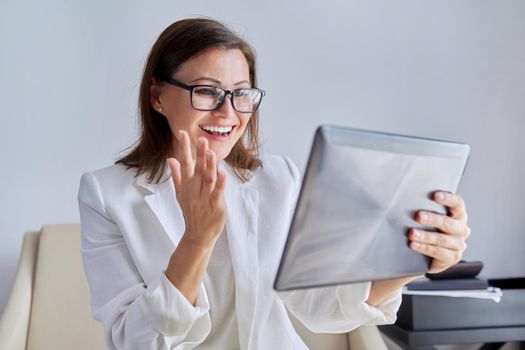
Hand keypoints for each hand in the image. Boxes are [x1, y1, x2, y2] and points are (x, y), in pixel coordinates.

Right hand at [167, 130, 226, 246]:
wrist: (197, 235)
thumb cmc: (191, 212)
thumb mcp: (180, 194)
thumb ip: (177, 175)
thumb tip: (170, 159)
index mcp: (187, 184)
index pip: (184, 163)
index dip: (184, 148)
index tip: (182, 133)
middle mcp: (195, 189)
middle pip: (198, 168)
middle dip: (199, 154)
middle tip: (201, 139)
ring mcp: (205, 197)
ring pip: (207, 179)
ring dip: (209, 166)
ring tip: (211, 153)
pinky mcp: (216, 205)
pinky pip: (217, 193)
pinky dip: (220, 184)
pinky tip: (223, 174)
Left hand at [409, 192, 470, 273]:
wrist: (431, 255)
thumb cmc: (429, 230)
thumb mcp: (430, 218)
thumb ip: (425, 208)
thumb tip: (404, 199)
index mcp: (458, 215)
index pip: (457, 204)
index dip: (448, 198)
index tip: (435, 195)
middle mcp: (461, 229)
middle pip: (448, 222)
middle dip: (432, 219)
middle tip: (418, 216)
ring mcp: (458, 244)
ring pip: (441, 239)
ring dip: (425, 236)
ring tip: (411, 233)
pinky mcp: (452, 258)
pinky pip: (438, 252)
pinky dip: (424, 248)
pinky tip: (413, 244)